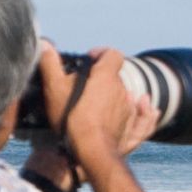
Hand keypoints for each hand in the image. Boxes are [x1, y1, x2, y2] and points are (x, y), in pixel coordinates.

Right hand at [42, 41, 159, 172]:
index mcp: (106, 77)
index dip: (102, 54)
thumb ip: (50, 63)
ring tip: (99, 102)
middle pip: (115, 78)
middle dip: (102, 79)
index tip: (89, 59)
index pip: (112, 55)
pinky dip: (145, 112)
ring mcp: (129, 111)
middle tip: (84, 88)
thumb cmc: (71, 118)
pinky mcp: (132, 129)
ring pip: (125, 98)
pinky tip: (148, 107)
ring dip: (114, 96)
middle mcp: (122, 91)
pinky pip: (144, 118)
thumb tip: (44, 43)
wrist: (90, 149)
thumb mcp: (54, 87)